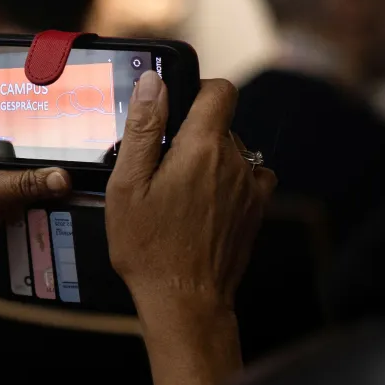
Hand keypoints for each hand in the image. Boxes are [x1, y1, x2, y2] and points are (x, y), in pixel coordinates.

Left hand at [0, 99, 71, 293]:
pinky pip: (14, 180)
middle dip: (24, 124)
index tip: (30, 79)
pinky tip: (56, 174)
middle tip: (57, 111)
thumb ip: (25, 183)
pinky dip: (31, 181)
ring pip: (7, 154)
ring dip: (30, 155)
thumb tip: (63, 177)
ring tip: (63, 139)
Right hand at [106, 72, 274, 384]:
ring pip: (233, 154)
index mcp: (202, 147)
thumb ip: (143, 128)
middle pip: (222, 126)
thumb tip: (153, 83)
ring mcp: (251, 188)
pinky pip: (248, 180)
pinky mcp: (257, 212)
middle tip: (162, 168)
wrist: (185, 300)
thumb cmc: (150, 248)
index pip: (220, 91)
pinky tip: (204, 208)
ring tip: (180, 195)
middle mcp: (235, 162)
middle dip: (194, 136)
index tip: (177, 109)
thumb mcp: (128, 185)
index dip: (198, 91)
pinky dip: (229, 185)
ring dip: (211, 162)